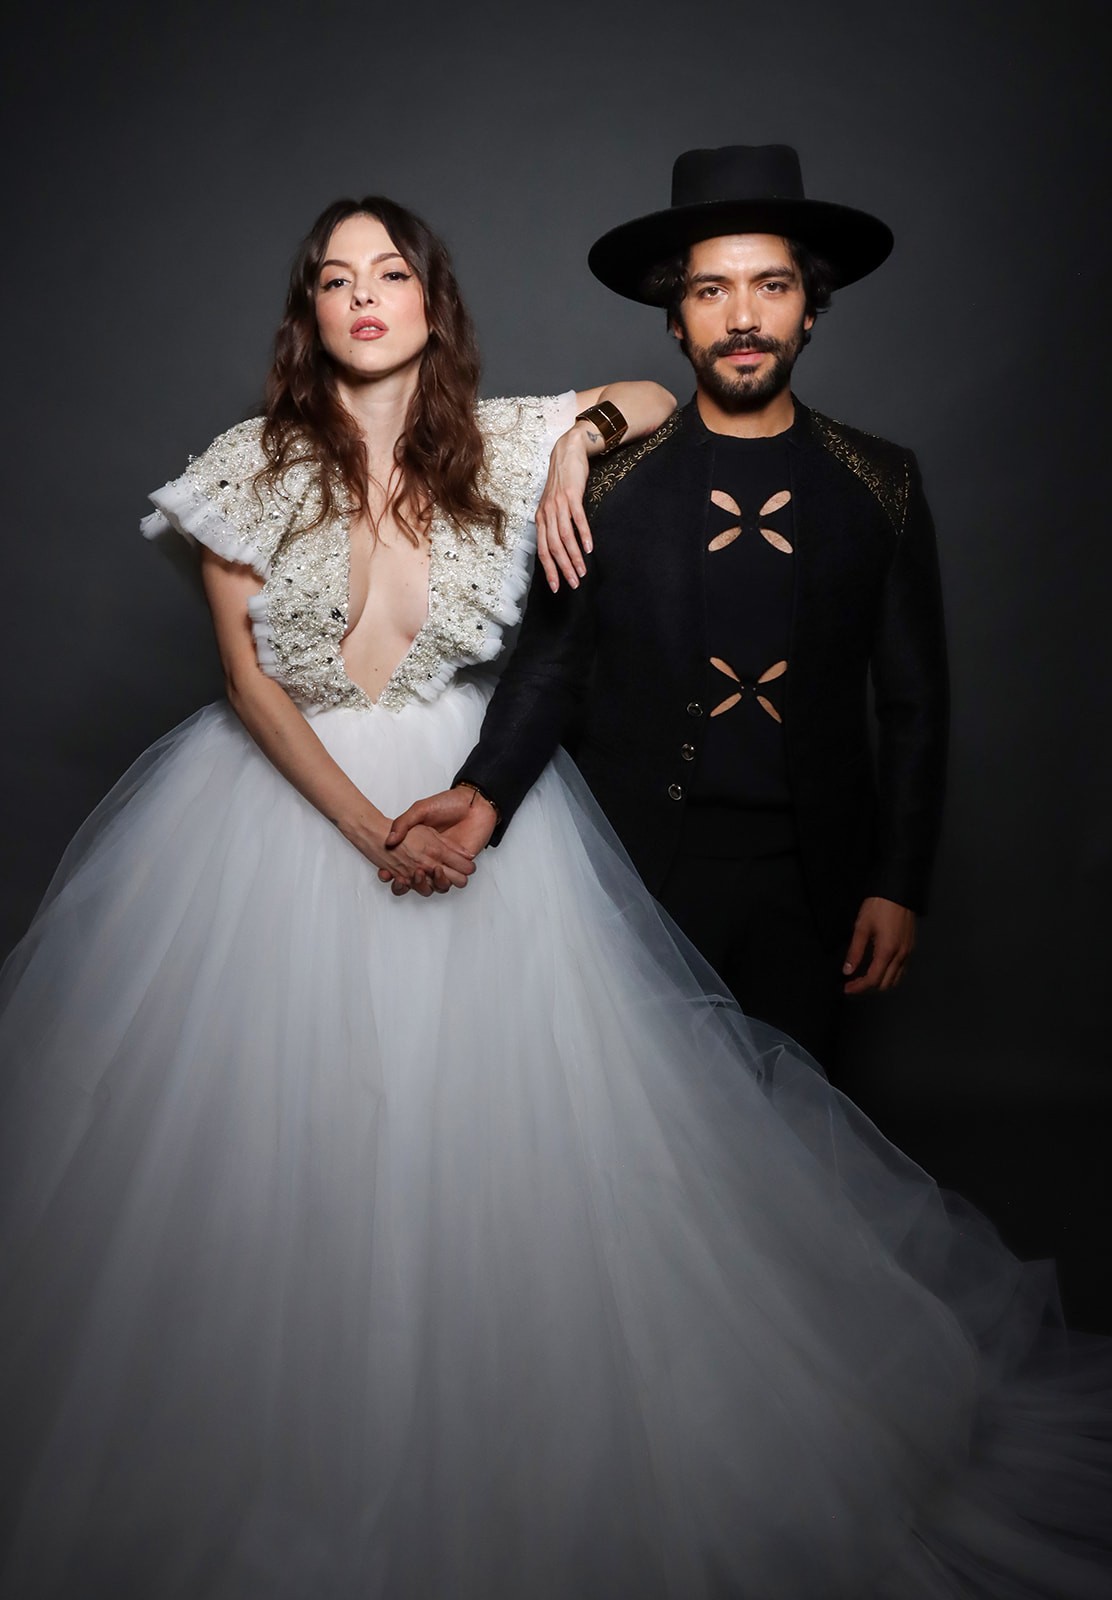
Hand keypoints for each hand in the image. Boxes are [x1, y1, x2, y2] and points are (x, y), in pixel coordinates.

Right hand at [381, 786, 497, 895]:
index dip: (392, 874)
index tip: (385, 872)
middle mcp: (432, 859)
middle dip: (407, 883)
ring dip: (422, 884)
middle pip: (416, 882)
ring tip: (418, 871)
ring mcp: (447, 863)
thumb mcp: (420, 810)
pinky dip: (440, 883)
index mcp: (422, 847)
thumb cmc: (448, 804)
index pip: (404, 868)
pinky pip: (449, 883)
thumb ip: (404, 823)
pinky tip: (434, 872)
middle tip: (401, 876)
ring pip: (432, 886)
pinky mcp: (460, 867)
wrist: (472, 803)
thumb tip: (389, 841)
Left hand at [536, 422, 593, 592]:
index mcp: (541, 519)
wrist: (567, 452)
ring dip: (573, 556)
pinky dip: (583, 535)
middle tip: (573, 584)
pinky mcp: (572, 496)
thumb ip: (554, 524)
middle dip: (563, 568)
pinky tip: (589, 548)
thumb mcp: (553, 505)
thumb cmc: (562, 482)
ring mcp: (558, 504)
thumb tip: (559, 547)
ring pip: (564, 537)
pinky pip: (577, 519)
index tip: (557, 587)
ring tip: (582, 571)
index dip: (549, 570)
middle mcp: (546, 513)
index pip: (543, 551)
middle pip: (553, 548)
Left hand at [842, 897, 916, 994]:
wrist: (898, 891)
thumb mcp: (861, 927)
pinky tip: (879, 967)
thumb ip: (854, 951)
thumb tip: (847, 970)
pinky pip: (902, 969)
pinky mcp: (910, 947)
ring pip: (896, 979)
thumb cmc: (879, 906)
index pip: (872, 979)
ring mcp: (908, 952)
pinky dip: (890, 974)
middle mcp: (900, 955)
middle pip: (885, 983)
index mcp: (887, 951)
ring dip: (880, 982)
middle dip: (868, 986)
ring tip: (864, 977)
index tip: (847, 988)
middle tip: (853, 982)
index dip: (858, 987)